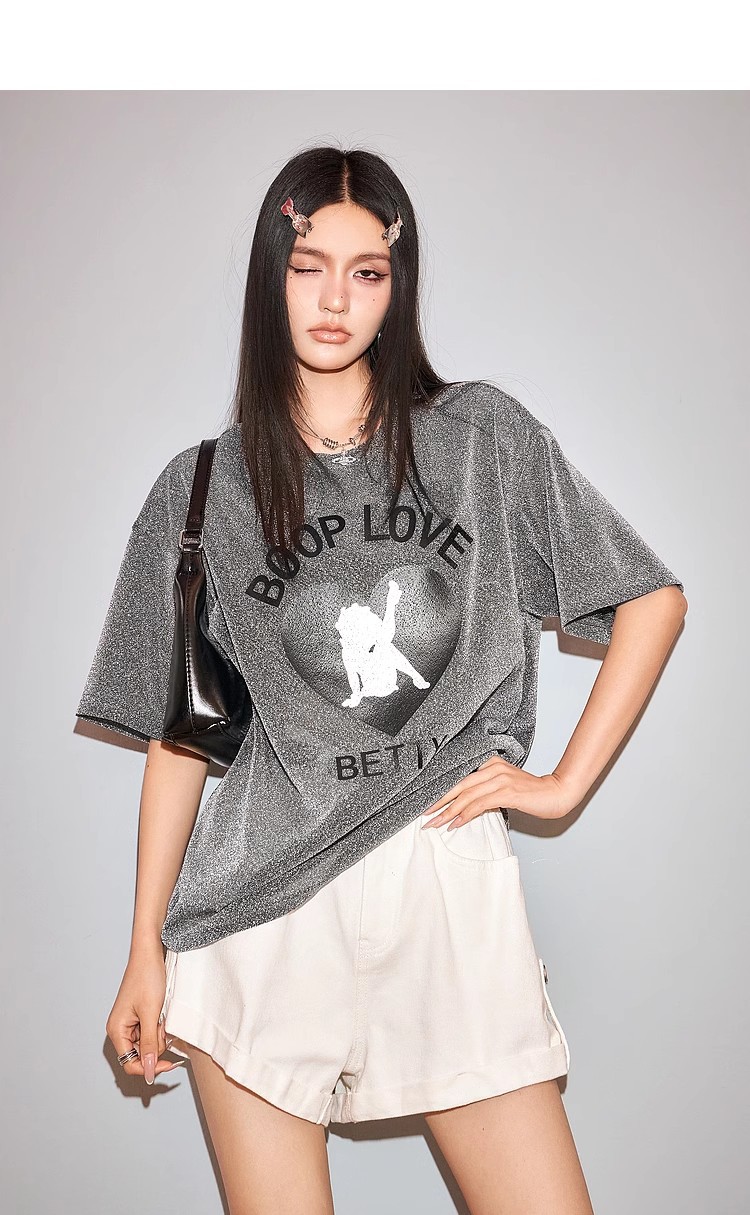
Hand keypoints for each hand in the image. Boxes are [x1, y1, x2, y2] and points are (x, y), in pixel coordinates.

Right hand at [106, 950, 185, 1083]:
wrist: (150, 953)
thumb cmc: (147, 977)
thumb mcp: (151, 1013)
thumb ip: (149, 1043)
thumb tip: (147, 1070)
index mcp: (116, 1030)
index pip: (130, 1064)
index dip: (149, 1067)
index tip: (170, 1063)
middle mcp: (120, 1029)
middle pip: (141, 1055)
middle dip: (156, 1044)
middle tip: (162, 1025)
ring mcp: (130, 1023)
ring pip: (149, 1044)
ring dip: (159, 1034)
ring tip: (161, 1014)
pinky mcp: (139, 1017)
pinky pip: (152, 1032)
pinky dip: (160, 1026)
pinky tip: (162, 1013)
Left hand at [421, 756, 579, 828]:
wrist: (557, 793)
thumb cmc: (531, 793)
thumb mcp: (504, 786)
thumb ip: (485, 791)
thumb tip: (464, 806)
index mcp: (490, 762)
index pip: (460, 776)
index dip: (442, 790)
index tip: (427, 802)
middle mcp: (492, 767)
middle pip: (458, 785)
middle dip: (439, 802)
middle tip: (423, 815)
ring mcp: (499, 778)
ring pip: (466, 796)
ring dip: (448, 812)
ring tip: (435, 823)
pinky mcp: (506, 791)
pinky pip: (479, 804)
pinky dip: (465, 815)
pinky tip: (455, 823)